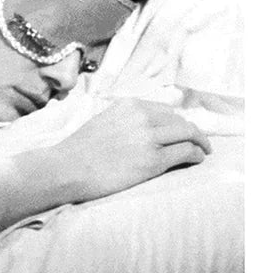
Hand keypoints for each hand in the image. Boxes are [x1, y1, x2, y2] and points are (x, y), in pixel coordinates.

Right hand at [46, 98, 211, 203]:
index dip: (177, 122)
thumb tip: (144, 128)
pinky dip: (196, 155)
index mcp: (129, 105)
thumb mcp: (105, 120)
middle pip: (180, 121)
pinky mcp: (153, 160)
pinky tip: (197, 159)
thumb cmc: (82, 149)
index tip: (183, 131)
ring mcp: (149, 138)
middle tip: (200, 142)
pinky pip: (185, 153)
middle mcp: (142, 116)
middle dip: (193, 131)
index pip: (165, 110)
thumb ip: (126, 120)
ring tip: (203, 151)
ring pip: (188, 134)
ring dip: (200, 142)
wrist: (68, 167)